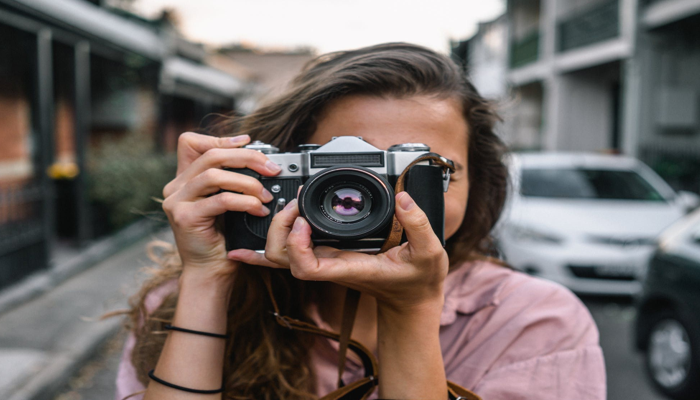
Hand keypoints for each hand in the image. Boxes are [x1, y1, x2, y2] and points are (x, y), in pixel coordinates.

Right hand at [161, 132, 281, 281]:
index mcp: (184, 179)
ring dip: (248, 182)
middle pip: (211, 156)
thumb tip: (260, 160)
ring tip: (266, 195)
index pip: (192, 143)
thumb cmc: (223, 238)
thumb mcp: (227, 203)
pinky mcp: (185, 217)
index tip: (248, 141)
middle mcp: (175, 187)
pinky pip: (220, 200)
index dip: (220, 139)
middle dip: (247, 158)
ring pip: (214, 175)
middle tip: (271, 169)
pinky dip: (245, 202)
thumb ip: (232, 180)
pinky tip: (258, 209)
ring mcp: (177, 201)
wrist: (210, 271)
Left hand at [227, 192, 447, 310]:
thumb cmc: (418, 280)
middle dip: (279, 230)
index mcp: (350, 268)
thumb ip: (419, 225)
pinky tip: (257, 236)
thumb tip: (403, 198)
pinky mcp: (328, 256)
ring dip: (276, 230)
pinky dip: (277, 239)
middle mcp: (331, 266)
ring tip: (292, 204)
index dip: (296, 244)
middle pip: (282, 259)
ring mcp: (327, 262)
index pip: (307, 267)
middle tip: (296, 204)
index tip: (304, 220)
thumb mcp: (430, 252)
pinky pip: (293, 252)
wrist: (412, 299)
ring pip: (281, 256)